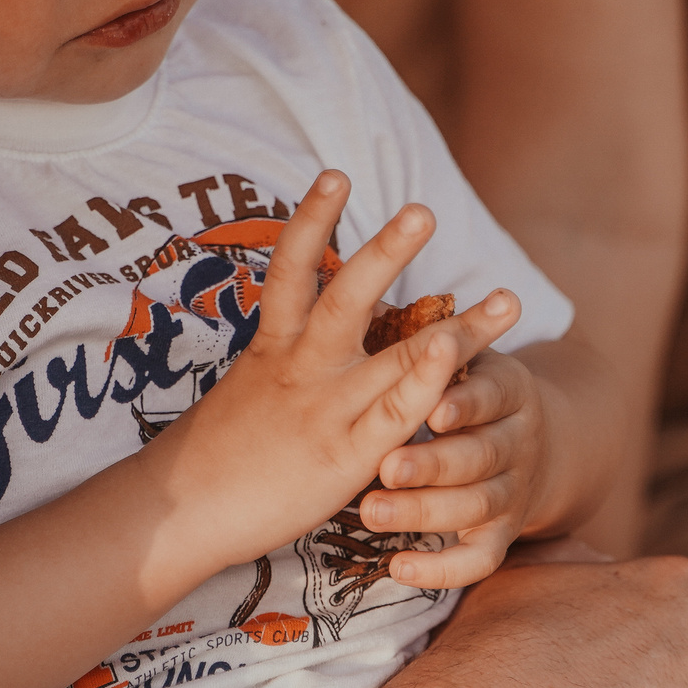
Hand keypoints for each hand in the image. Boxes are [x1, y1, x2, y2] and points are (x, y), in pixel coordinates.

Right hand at [150, 170, 519, 573]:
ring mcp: (328, 410)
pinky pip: (398, 415)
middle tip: (423, 211)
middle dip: (387, 252)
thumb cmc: (209, 456)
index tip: (336, 175)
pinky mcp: (347, 456)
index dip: (311, 219)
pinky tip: (462, 359)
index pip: (289, 269)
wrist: (180, 513)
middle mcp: (302, 368)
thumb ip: (277, 361)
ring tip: (507, 300)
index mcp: (271, 347)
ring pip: (400, 357)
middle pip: (348, 298)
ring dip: (460, 329)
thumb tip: (292, 333)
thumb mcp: (242, 390)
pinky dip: (431, 385)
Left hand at [360, 346, 546, 589]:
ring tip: (371, 512)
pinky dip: (442, 570)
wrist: (537, 448)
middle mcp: (518, 441)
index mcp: (508, 388)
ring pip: (476, 507)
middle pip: (482, 456)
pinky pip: (479, 560)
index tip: (434, 406)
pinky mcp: (501, 535)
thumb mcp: (461, 357)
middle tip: (385, 466)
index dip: (467, 402)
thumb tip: (368, 296)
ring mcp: (512, 491)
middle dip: (434, 464)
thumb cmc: (467, 390)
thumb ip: (424, 340)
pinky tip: (398, 569)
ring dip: (425, 512)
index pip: (494, 394)